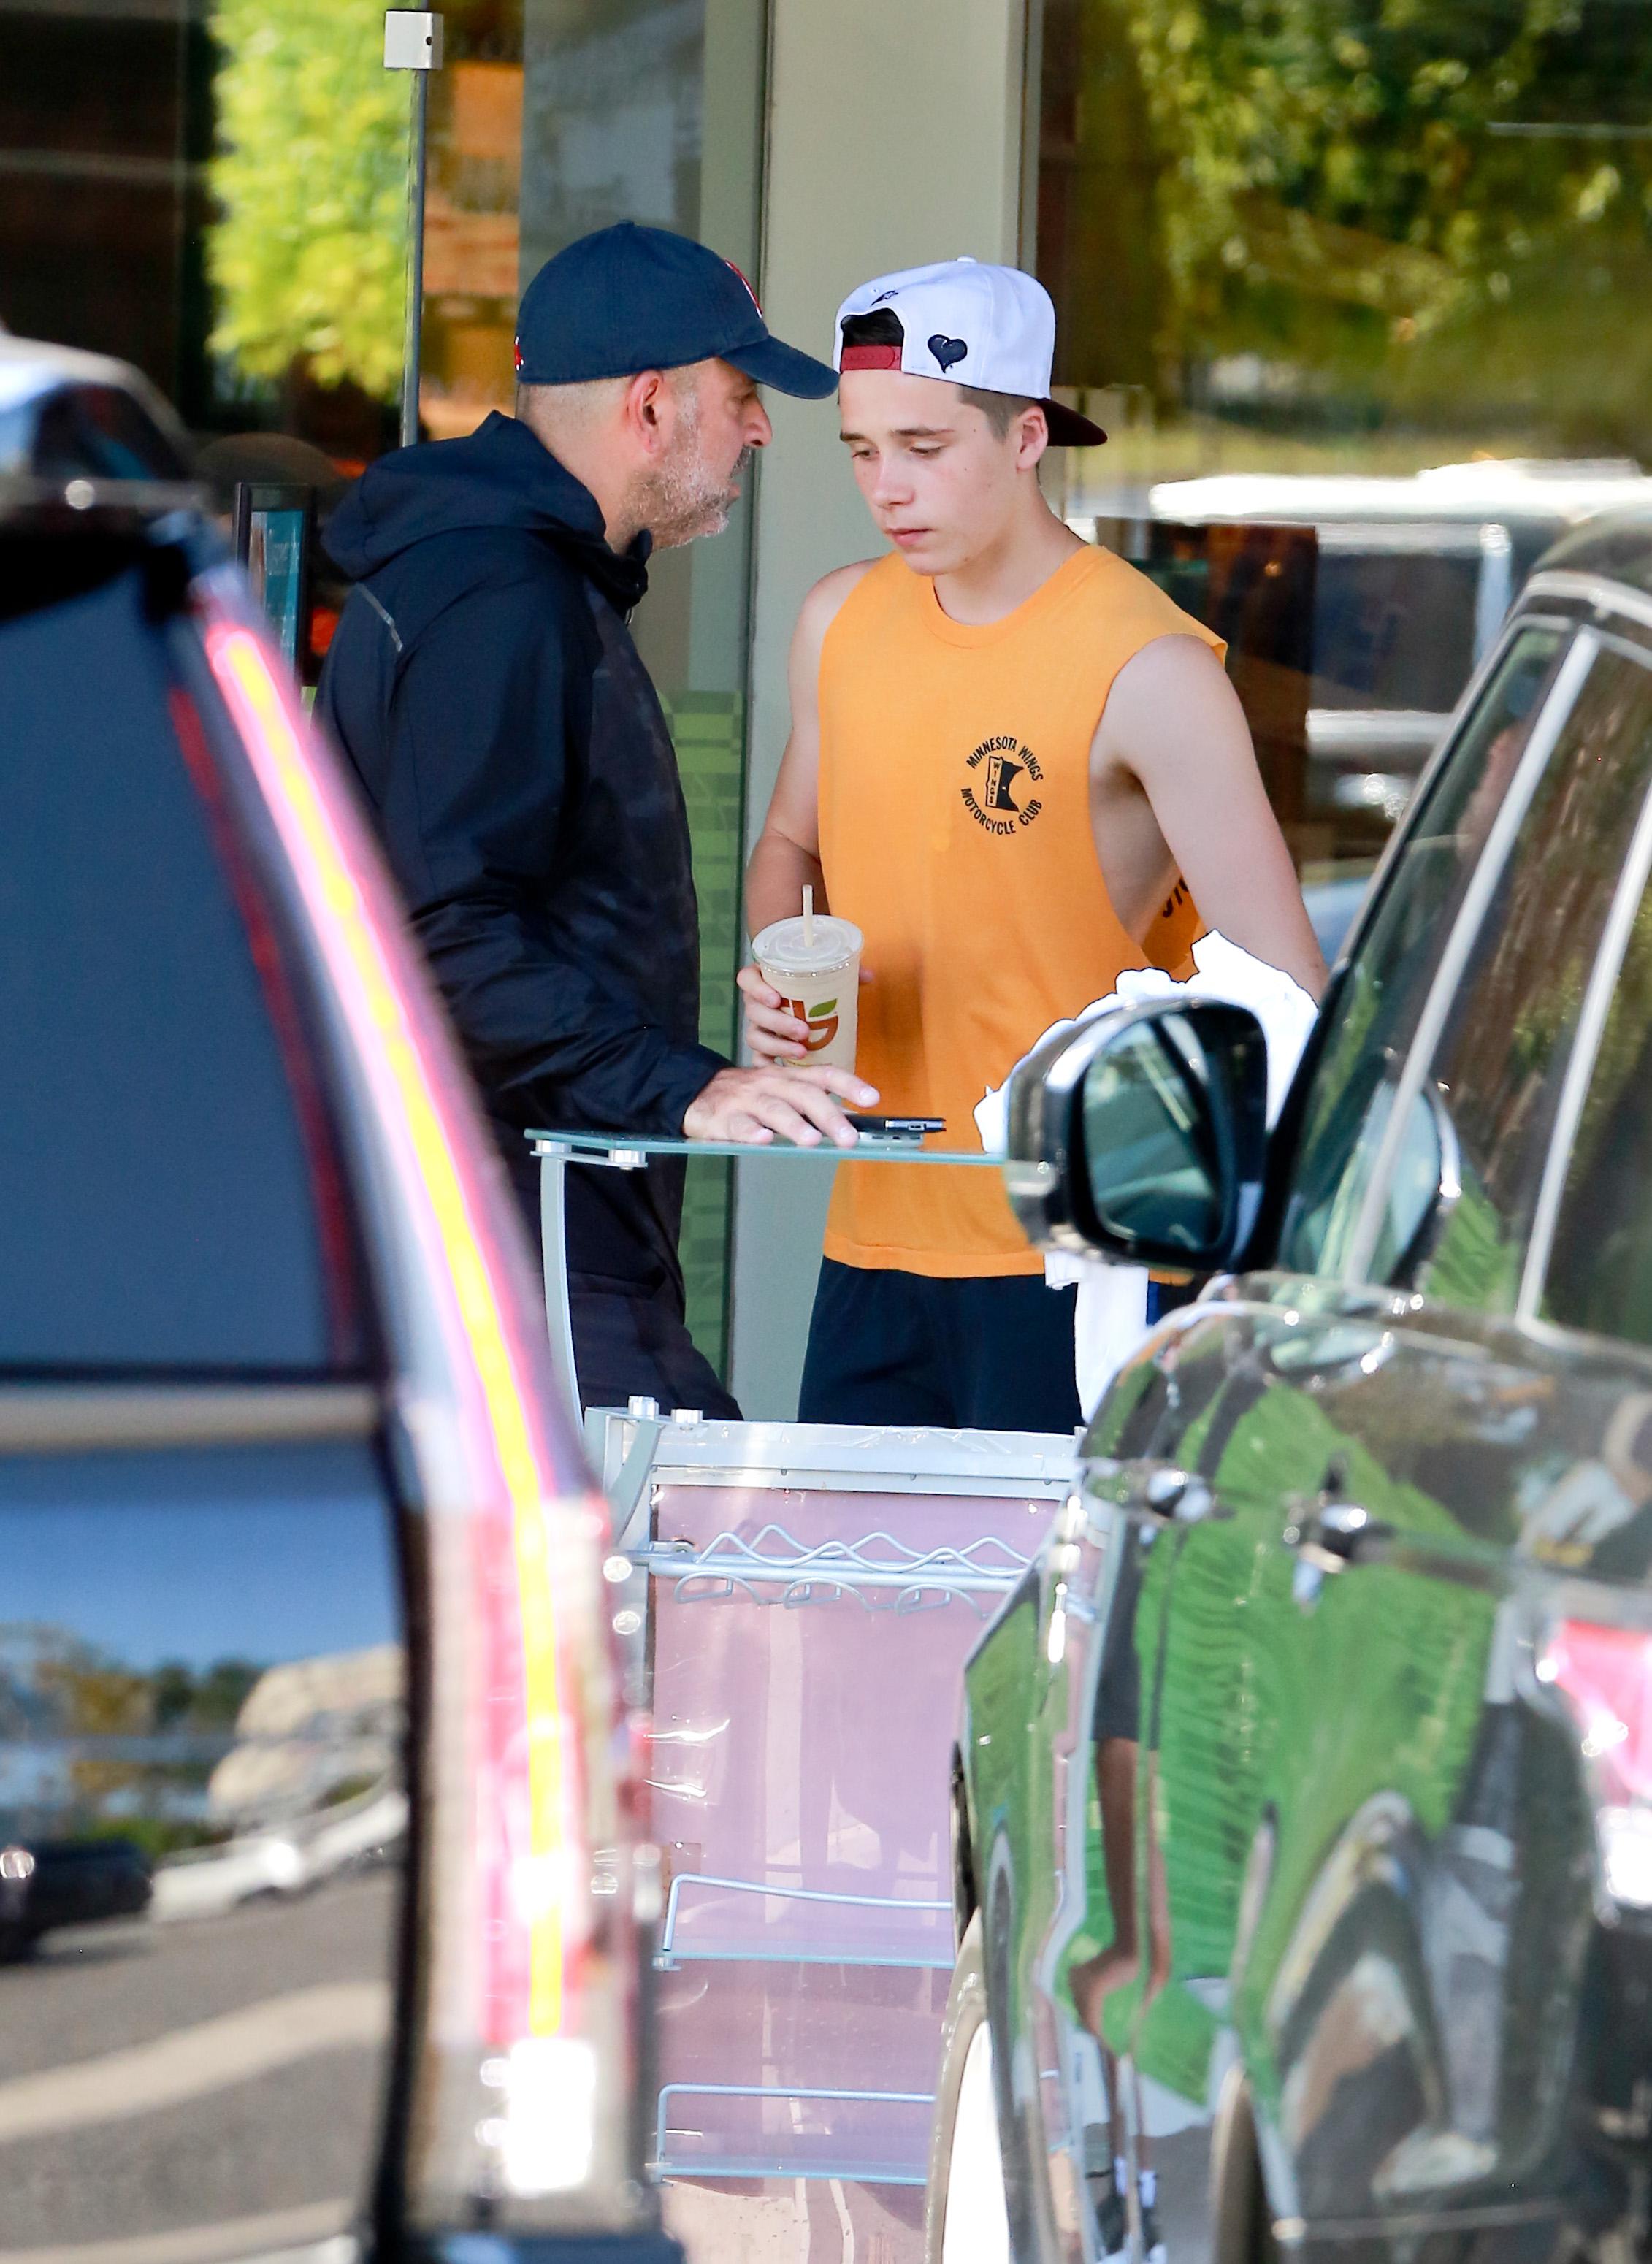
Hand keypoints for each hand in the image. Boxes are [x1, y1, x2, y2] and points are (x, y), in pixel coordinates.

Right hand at [683, 1063, 879, 1147]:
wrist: (695, 1091)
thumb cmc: (748, 1095)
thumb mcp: (781, 1091)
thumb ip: (811, 1104)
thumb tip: (849, 1122)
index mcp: (788, 1077)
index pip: (823, 1076)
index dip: (849, 1085)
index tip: (873, 1099)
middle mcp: (770, 1084)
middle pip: (803, 1095)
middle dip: (829, 1115)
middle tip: (849, 1138)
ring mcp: (746, 1101)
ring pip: (773, 1109)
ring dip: (794, 1124)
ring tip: (812, 1140)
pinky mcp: (723, 1118)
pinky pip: (738, 1125)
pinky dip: (751, 1133)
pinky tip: (764, 1140)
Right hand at [738, 962, 873, 1061]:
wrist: (803, 1012)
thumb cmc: (811, 992)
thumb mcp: (825, 980)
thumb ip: (844, 974)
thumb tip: (869, 975)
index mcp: (765, 981)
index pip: (747, 979)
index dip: (757, 989)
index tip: (776, 998)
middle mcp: (756, 1004)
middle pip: (753, 1011)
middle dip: (777, 1022)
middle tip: (802, 1030)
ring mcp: (758, 1027)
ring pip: (755, 1036)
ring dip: (778, 1045)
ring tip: (802, 1051)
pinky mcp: (762, 1049)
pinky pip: (758, 1059)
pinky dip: (769, 1066)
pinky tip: (784, 1071)